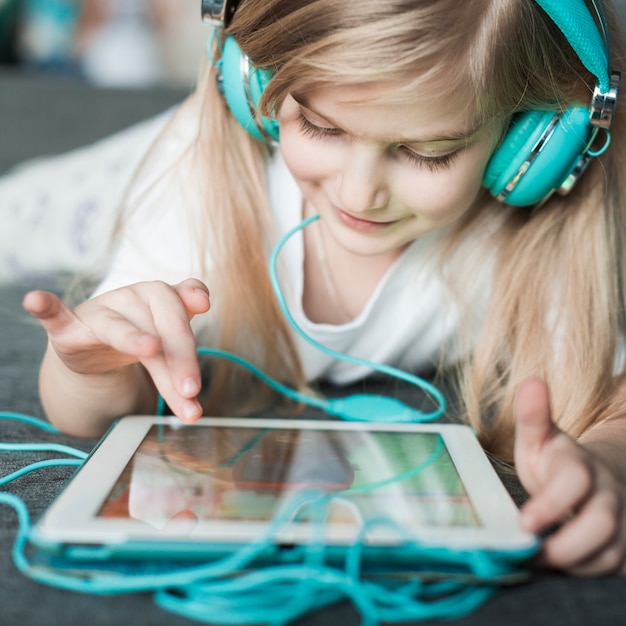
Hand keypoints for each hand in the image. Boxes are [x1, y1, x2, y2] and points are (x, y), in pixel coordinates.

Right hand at [23, 279, 210, 422]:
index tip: (205, 307)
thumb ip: (184, 365)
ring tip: (150, 348)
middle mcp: (133, 299)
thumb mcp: (167, 347)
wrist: (96, 344)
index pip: (181, 312)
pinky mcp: (69, 327)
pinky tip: (36, 301)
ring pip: (119, 327)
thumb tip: (195, 397)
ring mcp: (100, 312)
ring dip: (134, 338)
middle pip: (160, 325)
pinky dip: (46, 308)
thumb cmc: (142, 337)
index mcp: (161, 299)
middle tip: (191, 390)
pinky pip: (55, 315)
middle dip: (179, 358)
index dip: (192, 313)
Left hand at [514, 377, 625, 575]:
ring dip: (570, 564)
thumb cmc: (557, 462)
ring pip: (607, 556)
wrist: (596, 480)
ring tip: (535, 562)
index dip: (551, 503)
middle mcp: (607, 496)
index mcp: (581, 466)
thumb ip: (532, 417)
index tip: (524, 521)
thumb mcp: (540, 438)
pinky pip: (611, 573)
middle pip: (599, 525)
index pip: (575, 481)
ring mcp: (621, 525)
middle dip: (564, 545)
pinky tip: (557, 569)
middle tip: (528, 553)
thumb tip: (530, 383)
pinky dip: (583, 575)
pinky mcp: (625, 551)